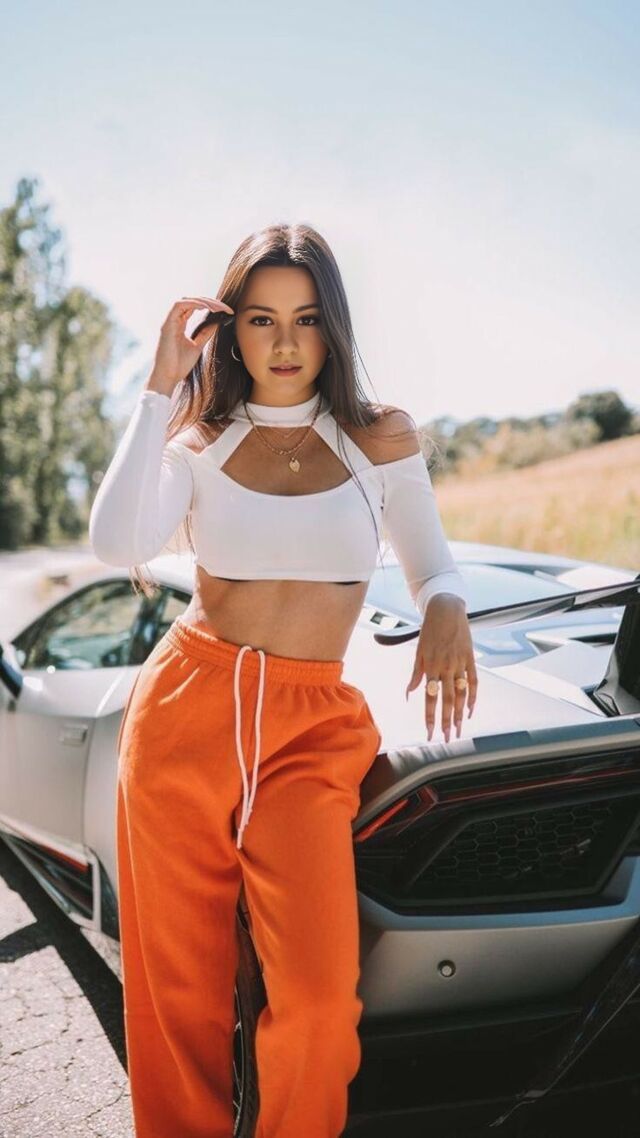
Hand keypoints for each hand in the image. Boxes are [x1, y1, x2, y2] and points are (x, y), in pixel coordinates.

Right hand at [148, 296, 234, 394]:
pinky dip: (194, 304)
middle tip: (226, 308)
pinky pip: (179, 305)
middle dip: (210, 302)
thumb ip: (205, 333)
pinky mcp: (167, 325)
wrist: (168, 377)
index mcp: (179, 325)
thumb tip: (218, 322)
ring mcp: (169, 321)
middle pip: (192, 301)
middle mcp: (174, 320)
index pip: (194, 307)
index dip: (210, 306)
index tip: (226, 311)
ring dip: (204, 301)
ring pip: (187, 300)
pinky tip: (207, 308)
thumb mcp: (198, 346)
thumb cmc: (179, 365)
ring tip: (219, 307)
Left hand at [405, 594, 476, 741]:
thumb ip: (416, 673)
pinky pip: (473, 681)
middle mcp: (446, 667)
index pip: (430, 697)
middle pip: (447, 700)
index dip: (430, 717)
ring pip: (461, 694)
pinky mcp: (470, 658)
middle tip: (446, 739)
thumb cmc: (429, 630)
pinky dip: (473, 697)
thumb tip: (409, 693)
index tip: (429, 733)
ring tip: (459, 731)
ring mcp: (460, 663)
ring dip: (460, 714)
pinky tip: (470, 711)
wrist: (446, 608)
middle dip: (446, 721)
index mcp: (430, 666)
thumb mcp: (419, 650)